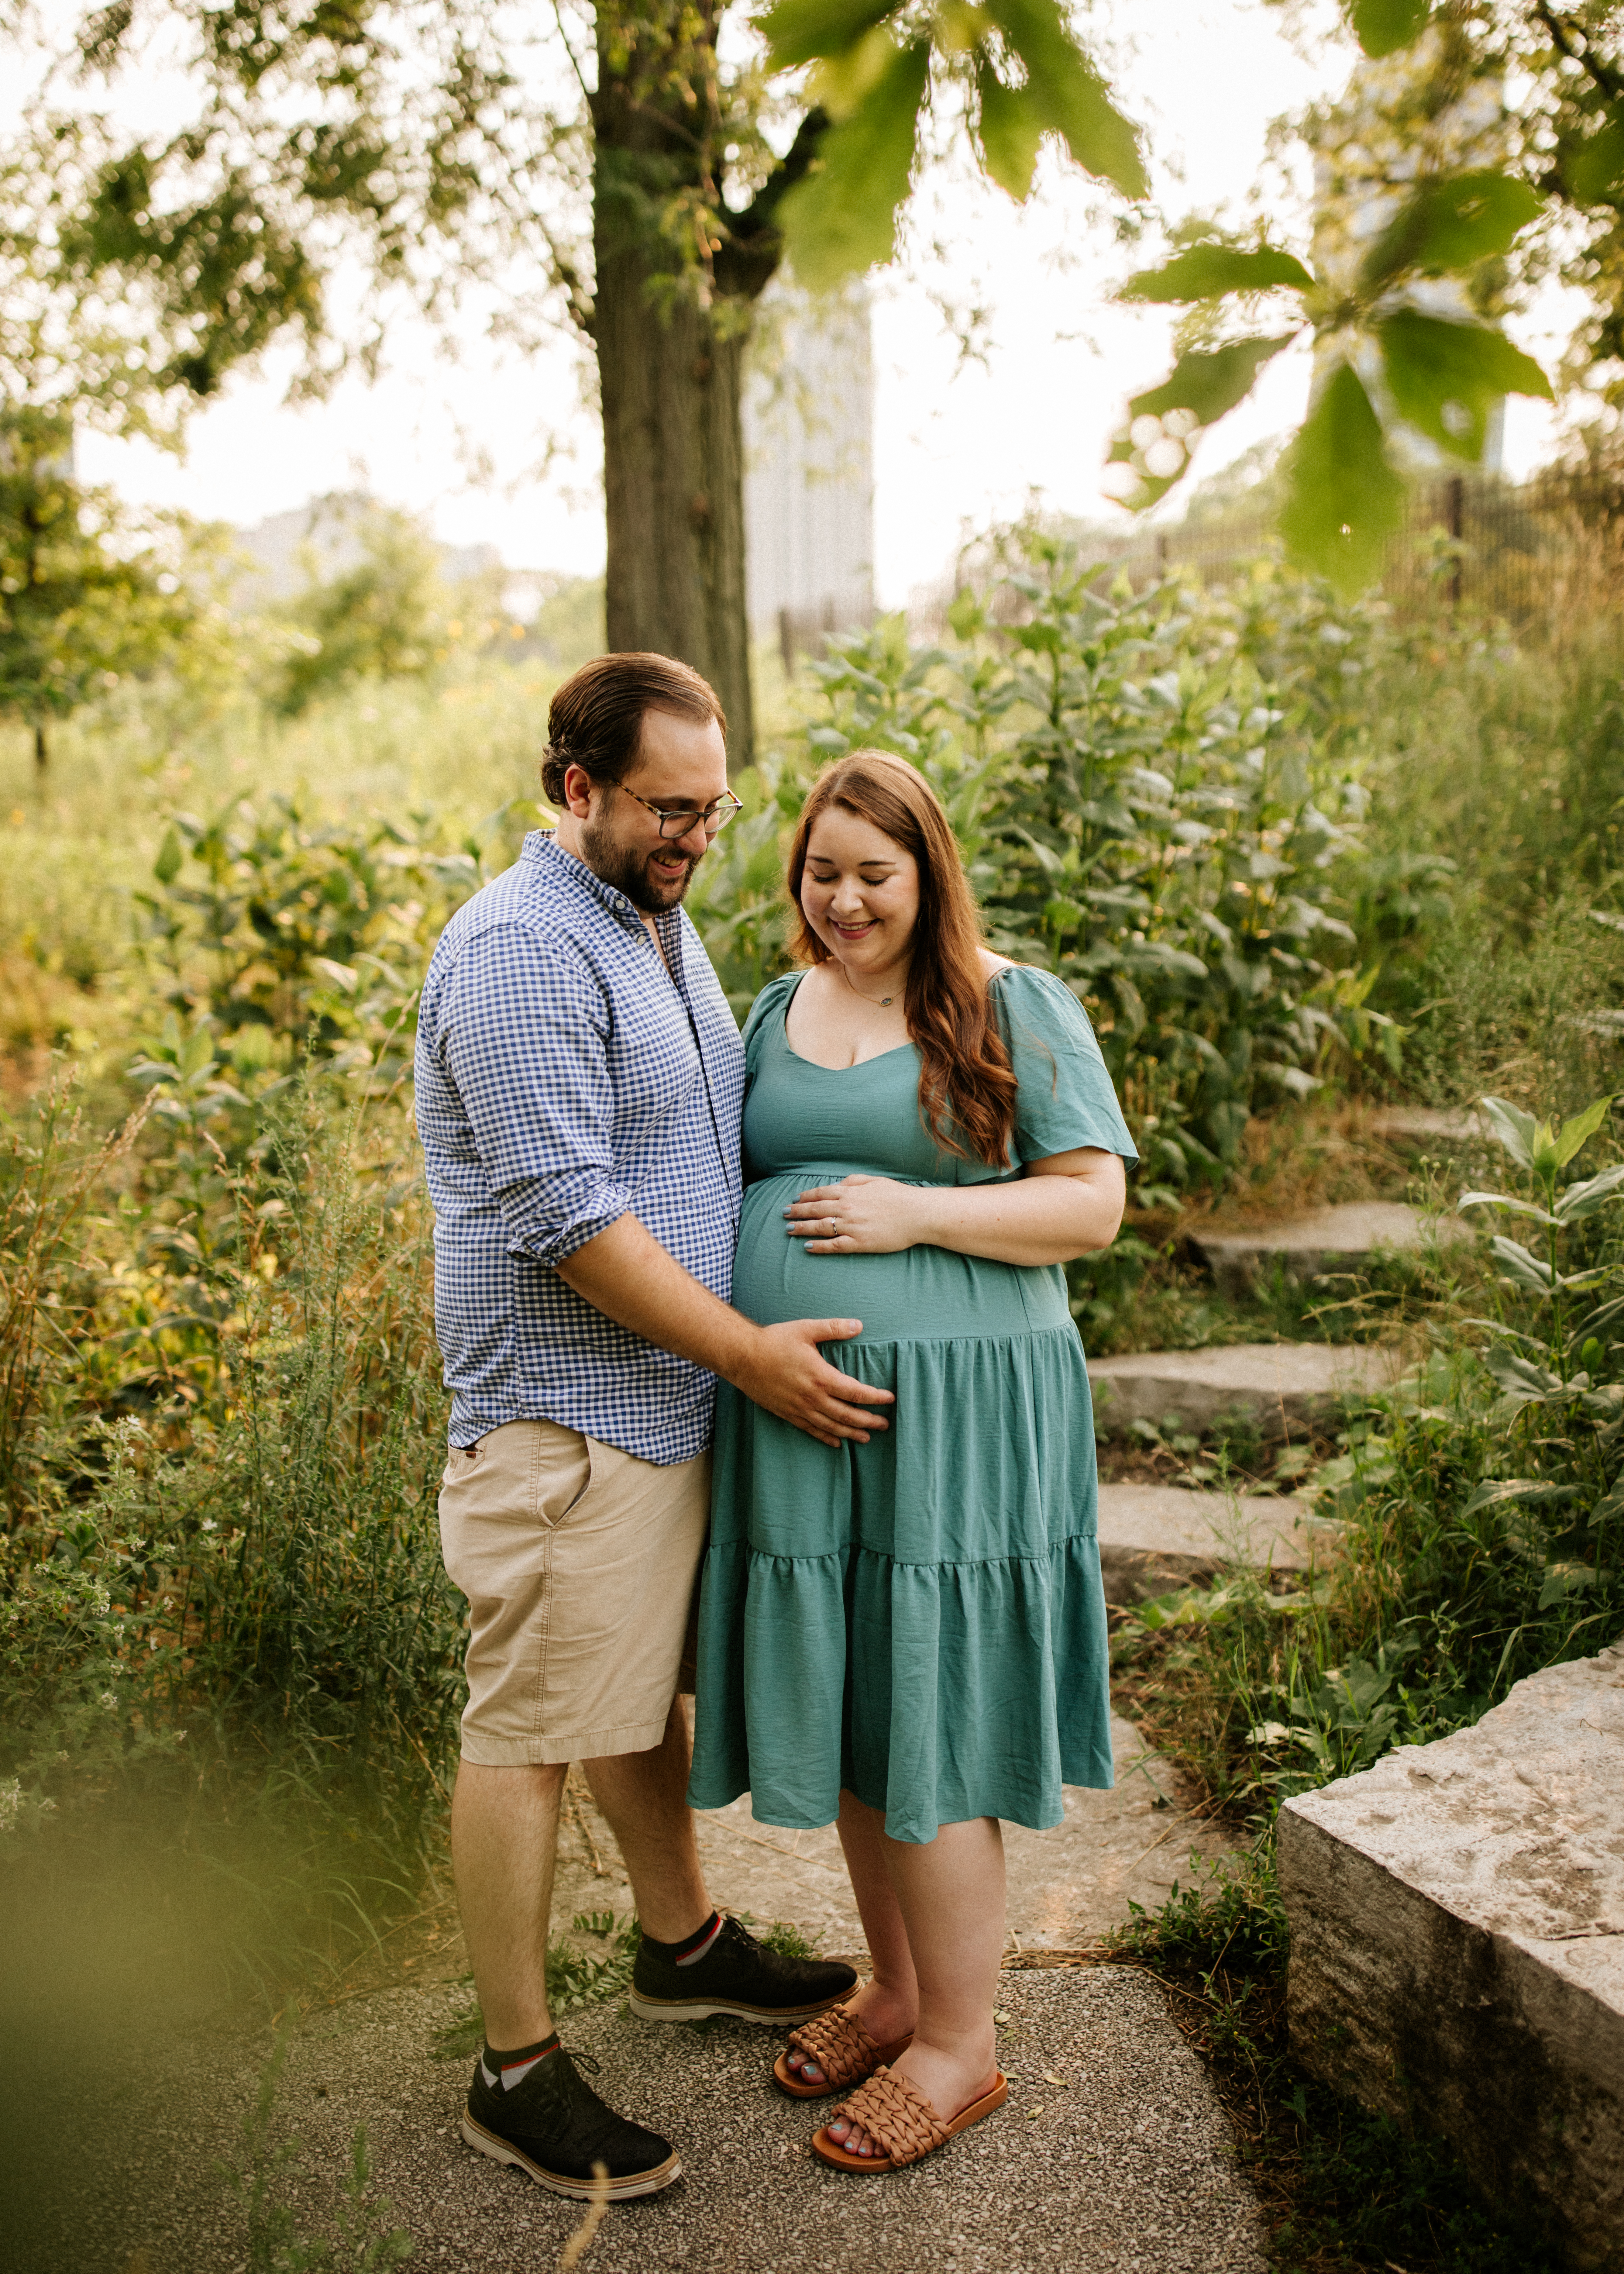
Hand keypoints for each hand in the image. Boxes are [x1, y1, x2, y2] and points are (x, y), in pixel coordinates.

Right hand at [732, 1318, 893, 1447]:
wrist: (742, 1358)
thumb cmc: (775, 1341)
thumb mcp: (806, 1329)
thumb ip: (834, 1328)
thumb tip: (859, 1325)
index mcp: (820, 1376)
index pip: (855, 1392)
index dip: (875, 1398)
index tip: (890, 1399)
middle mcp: (812, 1397)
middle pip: (847, 1415)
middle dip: (869, 1421)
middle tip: (884, 1424)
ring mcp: (799, 1409)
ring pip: (832, 1426)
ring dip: (851, 1433)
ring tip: (867, 1437)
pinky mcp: (788, 1414)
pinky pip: (811, 1430)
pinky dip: (826, 1437)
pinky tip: (837, 1442)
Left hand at [784, 1175, 929, 1254]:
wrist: (917, 1214)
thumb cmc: (898, 1196)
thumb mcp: (874, 1181)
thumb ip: (853, 1181)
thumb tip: (837, 1185)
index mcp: (850, 1192)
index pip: (820, 1193)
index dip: (805, 1197)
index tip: (794, 1199)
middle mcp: (847, 1208)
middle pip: (815, 1210)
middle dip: (797, 1211)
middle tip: (784, 1214)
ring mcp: (851, 1226)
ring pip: (819, 1227)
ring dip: (802, 1228)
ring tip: (789, 1230)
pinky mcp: (859, 1242)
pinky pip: (833, 1245)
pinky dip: (818, 1246)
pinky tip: (807, 1247)